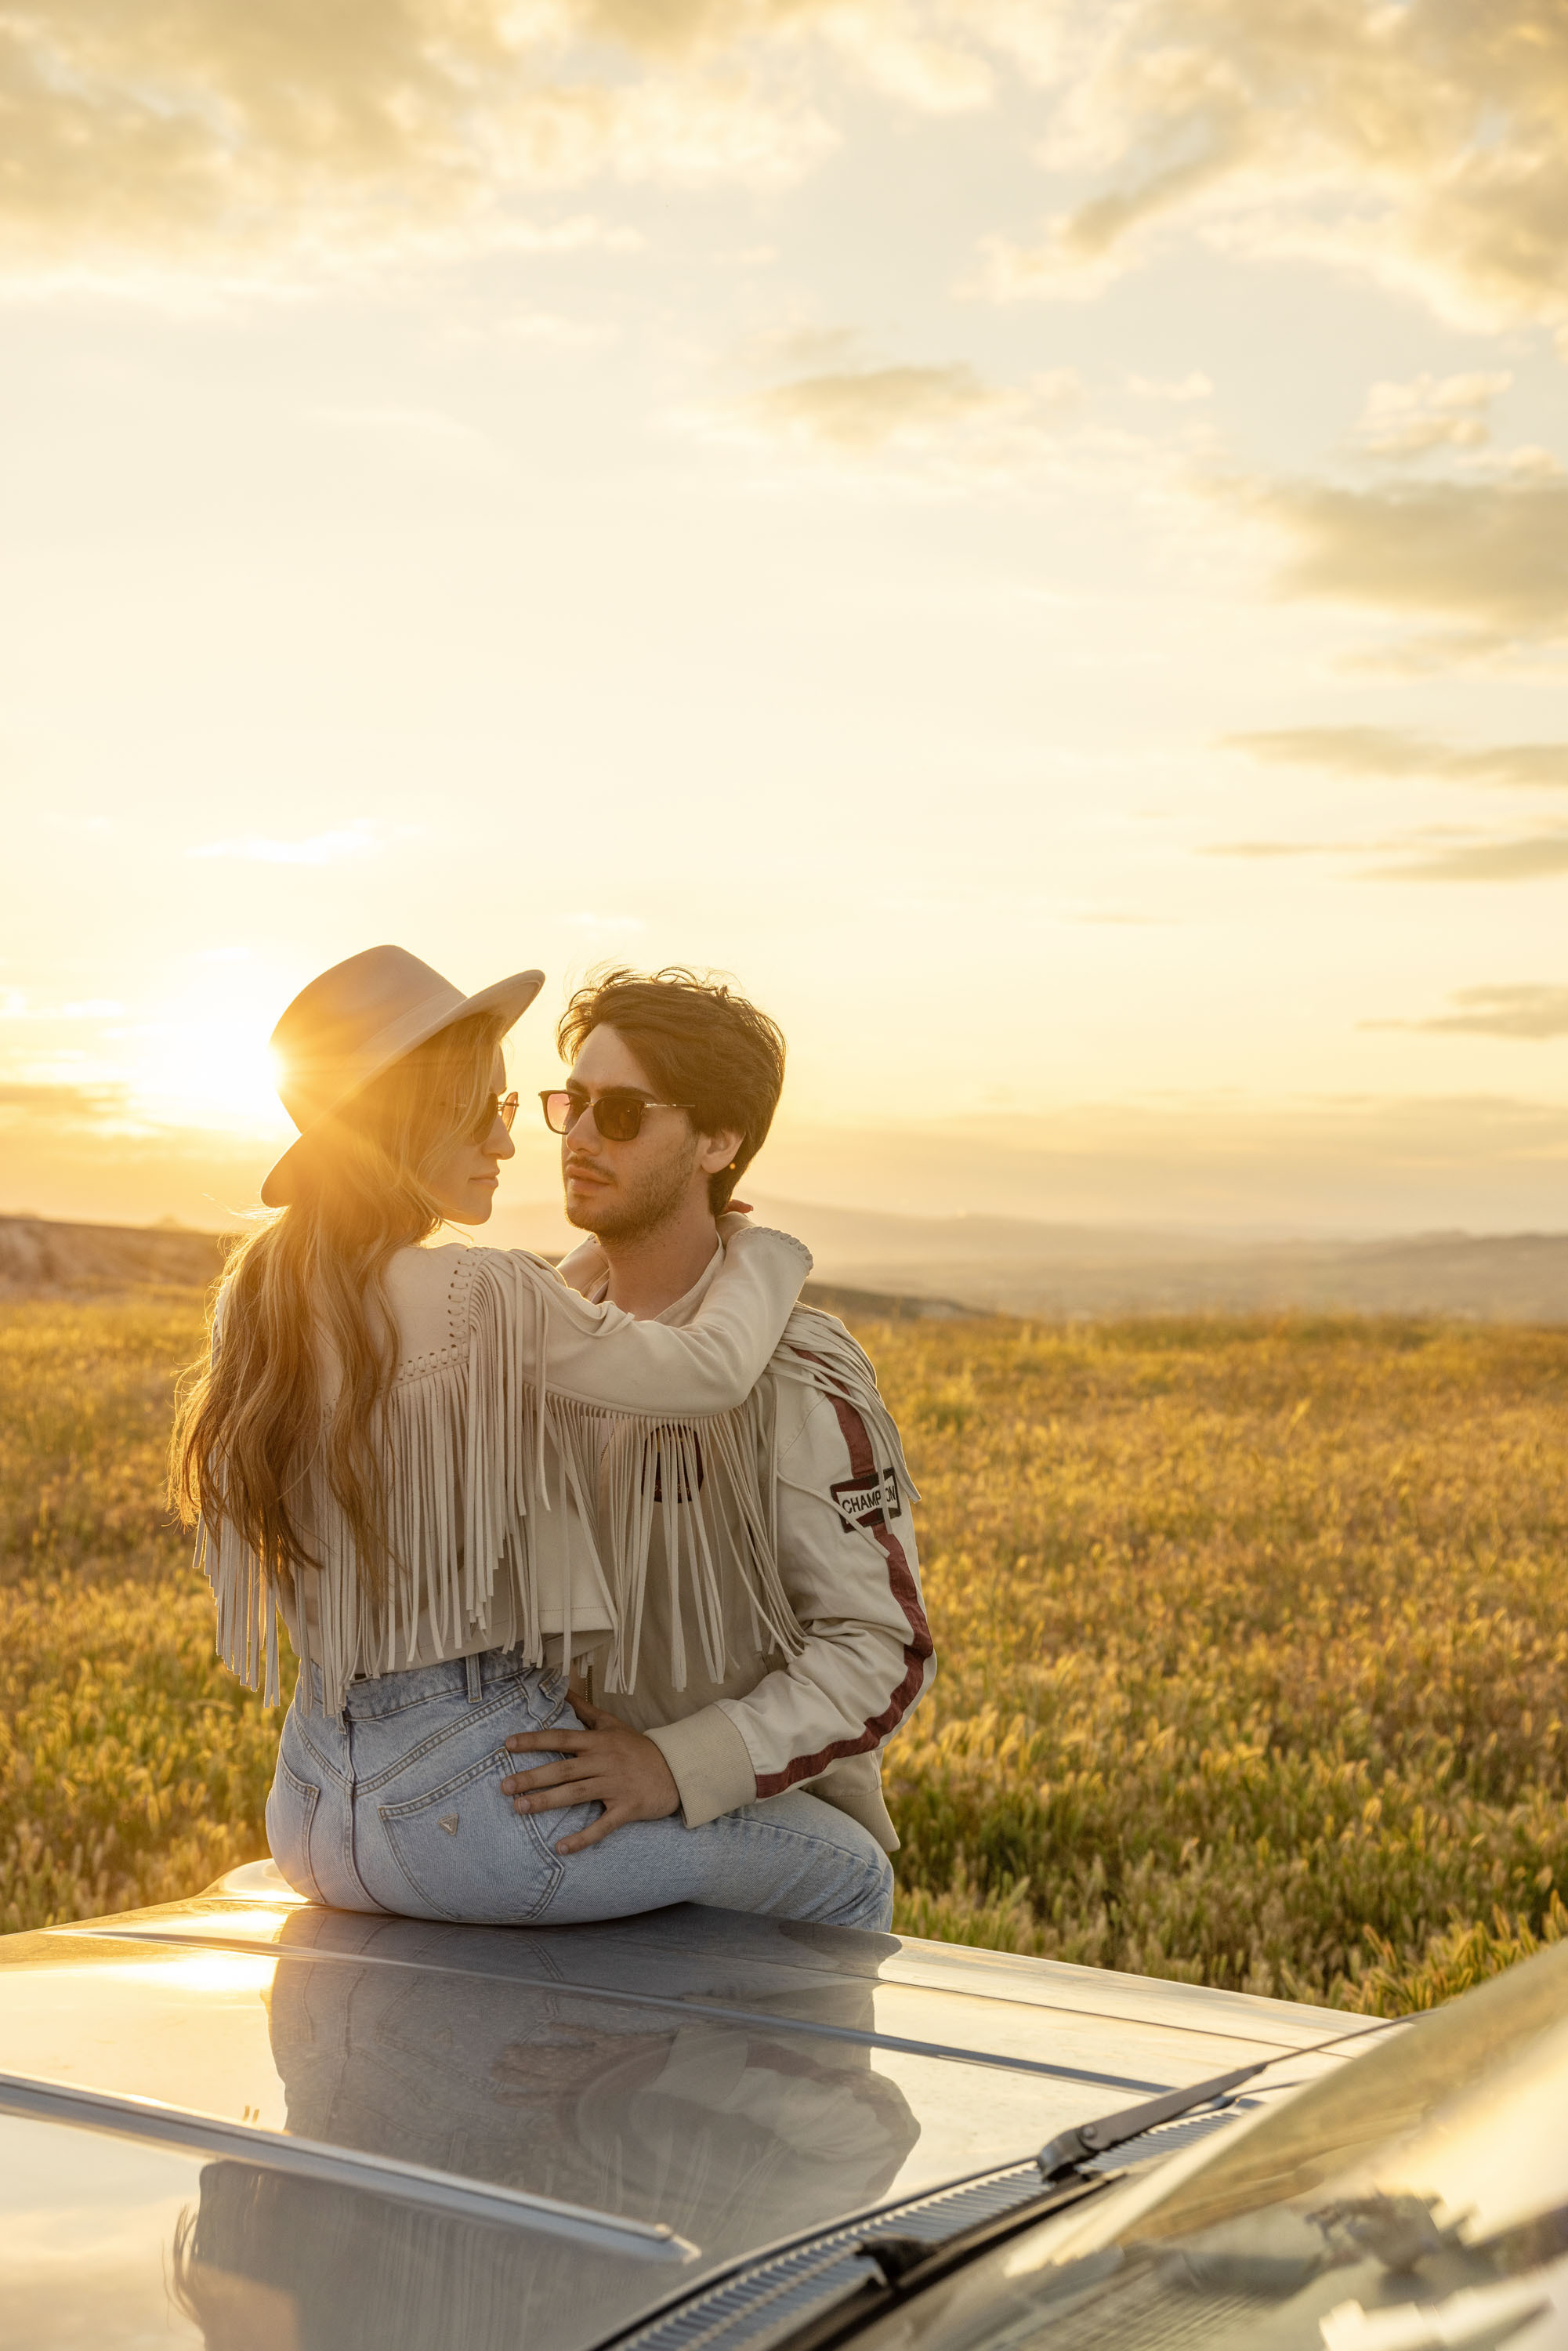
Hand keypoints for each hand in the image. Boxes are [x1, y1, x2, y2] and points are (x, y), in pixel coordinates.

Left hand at [501, 1702, 680, 1854]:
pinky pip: (602, 1826)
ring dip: (547, 1802)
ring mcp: (616, 1786)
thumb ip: (585, 1710)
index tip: (508, 1744)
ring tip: (520, 1809)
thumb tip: (563, 1687)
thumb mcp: (613, 1724)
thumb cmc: (638, 1747)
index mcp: (599, 1742)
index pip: (562, 1739)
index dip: (535, 1741)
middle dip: (533, 1777)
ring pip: (577, 1794)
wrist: (676, 1769)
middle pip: (564, 1769)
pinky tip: (561, 1847)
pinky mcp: (627, 1808)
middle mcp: (604, 1762)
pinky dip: (582, 1838)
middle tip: (505, 1787)